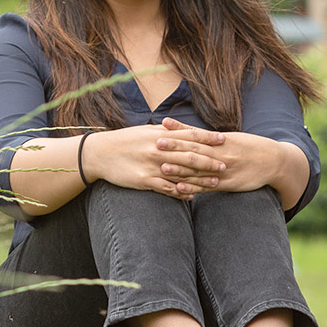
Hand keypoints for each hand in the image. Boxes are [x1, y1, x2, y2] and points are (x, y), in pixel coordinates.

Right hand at [84, 123, 226, 199]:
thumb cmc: (125, 141)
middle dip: (210, 160)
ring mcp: (152, 165)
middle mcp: (159, 149)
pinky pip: (167, 188)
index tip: (224, 140)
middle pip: (190, 155)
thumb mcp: (146, 132)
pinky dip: (181, 192)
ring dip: (201, 179)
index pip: (190, 135)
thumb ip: (166, 132)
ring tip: (216, 183)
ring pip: (182, 173)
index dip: (208, 138)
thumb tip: (183, 130)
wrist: (101, 153)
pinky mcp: (145, 180)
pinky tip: (192, 196)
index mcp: (161, 135)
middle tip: (225, 164)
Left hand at [161, 117, 281, 193]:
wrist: (274, 161)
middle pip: (194, 150)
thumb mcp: (233, 138)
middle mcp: (221, 153)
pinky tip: (180, 188)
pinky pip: (207, 187)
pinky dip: (194, 187)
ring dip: (180, 169)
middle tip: (155, 145)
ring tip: (162, 167)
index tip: (160, 127)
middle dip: (175, 148)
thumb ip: (211, 138)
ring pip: (199, 170)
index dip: (178, 131)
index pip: (196, 134)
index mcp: (221, 140)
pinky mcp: (227, 184)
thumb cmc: (251, 148)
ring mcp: (224, 170)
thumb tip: (190, 132)